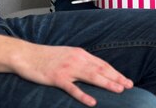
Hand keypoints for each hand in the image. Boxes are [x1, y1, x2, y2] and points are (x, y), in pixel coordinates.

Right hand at [16, 44, 132, 106]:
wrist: (27, 56)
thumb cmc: (47, 57)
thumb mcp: (67, 54)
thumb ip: (81, 61)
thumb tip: (95, 69)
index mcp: (80, 54)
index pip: (102, 64)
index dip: (115, 72)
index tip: (126, 80)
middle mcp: (77, 59)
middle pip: (100, 70)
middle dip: (116, 78)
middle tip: (129, 86)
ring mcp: (67, 69)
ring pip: (91, 77)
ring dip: (107, 84)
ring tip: (119, 90)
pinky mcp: (57, 78)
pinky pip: (72, 88)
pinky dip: (83, 95)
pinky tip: (92, 102)